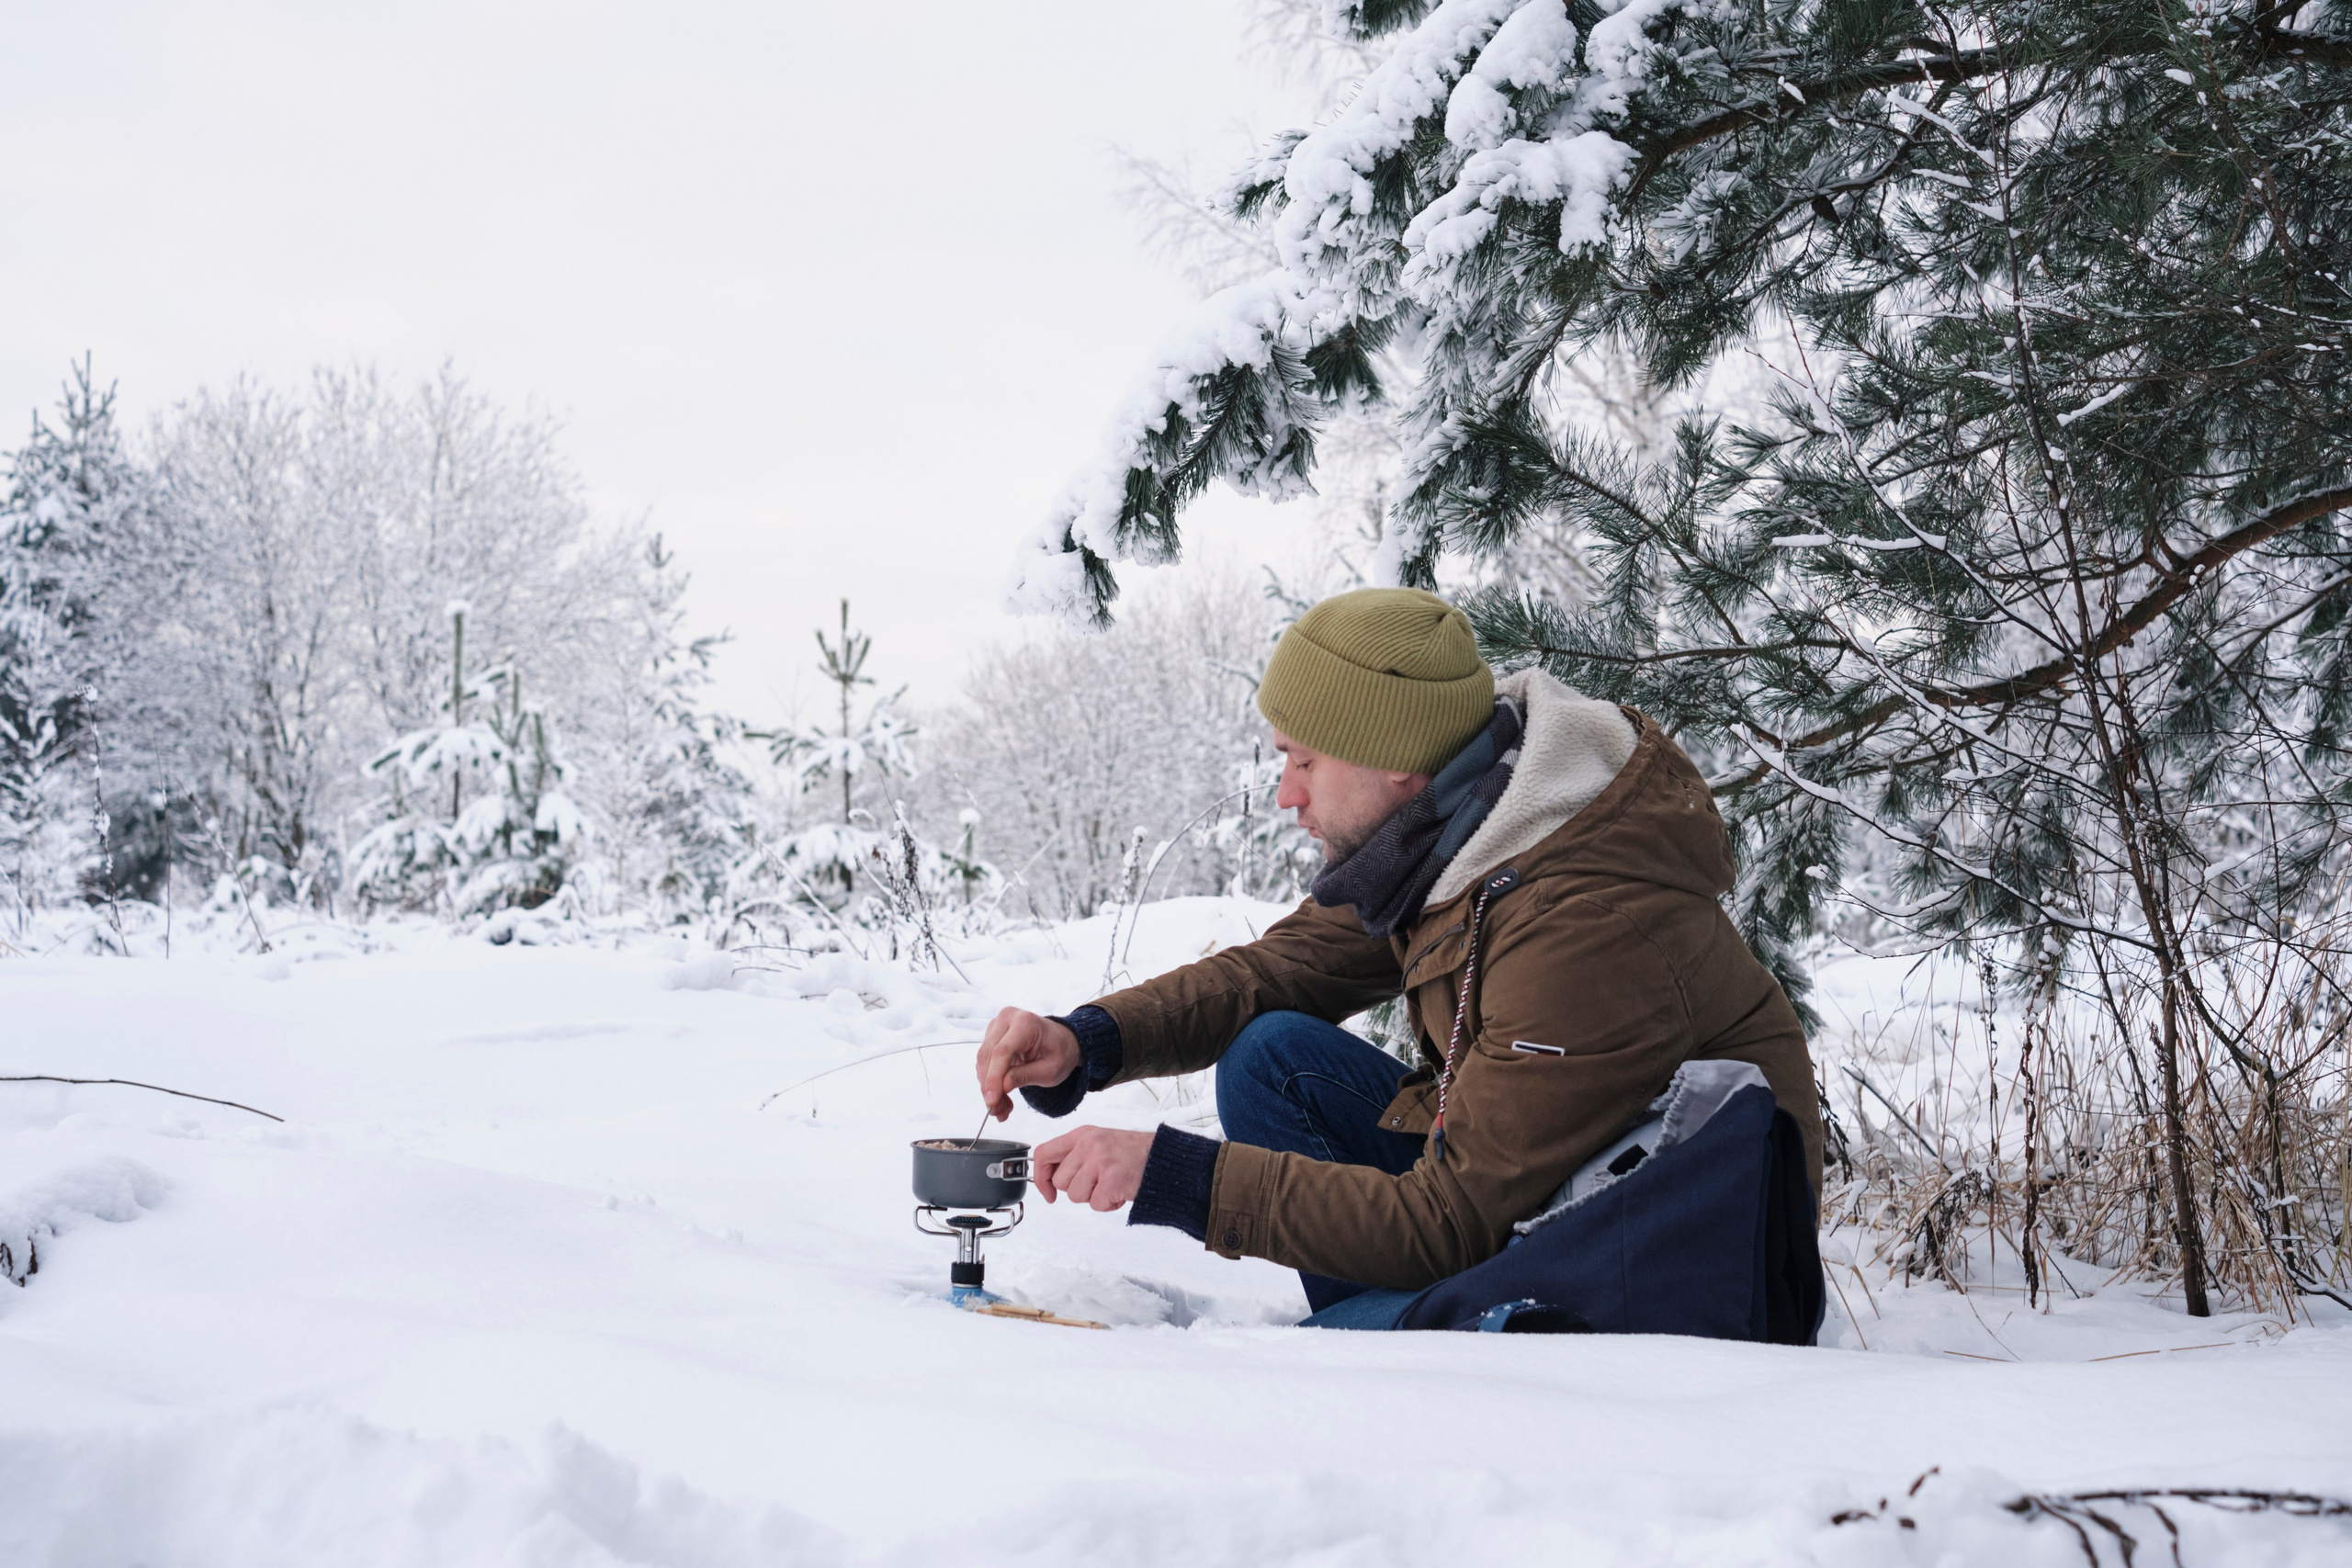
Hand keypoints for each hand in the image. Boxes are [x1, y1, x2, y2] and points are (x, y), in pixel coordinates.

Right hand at [974, 1007, 1080, 1121]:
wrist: (1062, 1041)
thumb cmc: (1060, 1052)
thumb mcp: (1050, 1070)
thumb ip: (1025, 1076)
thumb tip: (1001, 1087)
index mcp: (1025, 1023)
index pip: (1002, 1051)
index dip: (993, 1078)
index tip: (992, 1101)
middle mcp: (1007, 1019)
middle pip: (988, 1056)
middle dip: (989, 1087)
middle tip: (996, 1111)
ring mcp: (997, 1026)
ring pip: (983, 1061)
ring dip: (989, 1088)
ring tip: (1002, 1109)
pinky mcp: (991, 1036)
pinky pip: (985, 1062)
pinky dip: (991, 1082)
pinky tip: (1002, 1097)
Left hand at [1031, 1126, 1153, 1210]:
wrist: (1162, 1158)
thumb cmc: (1131, 1154)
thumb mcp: (1099, 1142)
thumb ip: (1075, 1155)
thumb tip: (1050, 1177)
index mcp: (1082, 1134)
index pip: (1043, 1153)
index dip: (1041, 1177)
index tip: (1048, 1192)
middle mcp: (1088, 1145)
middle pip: (1060, 1181)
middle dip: (1077, 1189)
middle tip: (1099, 1181)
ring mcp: (1100, 1162)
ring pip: (1075, 1196)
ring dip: (1093, 1197)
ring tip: (1112, 1184)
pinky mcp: (1111, 1180)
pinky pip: (1095, 1205)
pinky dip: (1108, 1205)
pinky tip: (1120, 1192)